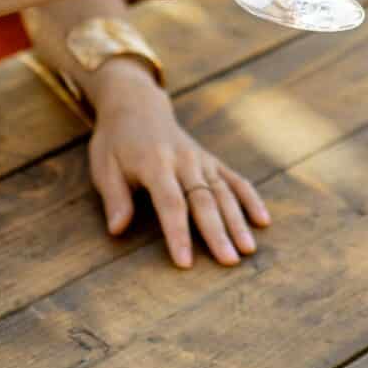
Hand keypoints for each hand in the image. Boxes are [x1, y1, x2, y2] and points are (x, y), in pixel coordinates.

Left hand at [83, 63, 271, 267]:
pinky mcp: (212, 160)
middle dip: (217, 232)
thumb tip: (117, 230)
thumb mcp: (103, 166)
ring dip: (237, 221)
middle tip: (229, 262)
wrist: (137, 105)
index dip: (178, 233)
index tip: (185, 262)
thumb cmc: (116, 142)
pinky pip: (235, 179)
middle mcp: (184, 160)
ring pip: (224, 192)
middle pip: (203, 200)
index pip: (170, 203)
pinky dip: (250, 198)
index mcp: (155, 163)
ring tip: (248, 249)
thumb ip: (115, 198)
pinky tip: (263, 220)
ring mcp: (201, 159)